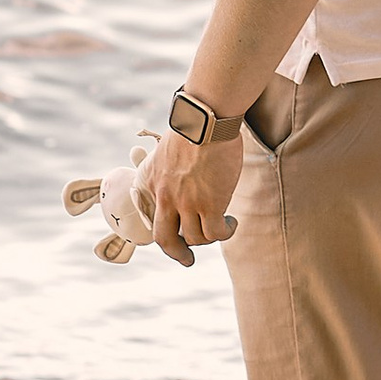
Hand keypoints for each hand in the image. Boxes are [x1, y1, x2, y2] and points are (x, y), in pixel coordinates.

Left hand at [144, 125, 244, 266]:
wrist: (207, 121)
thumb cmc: (192, 128)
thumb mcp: (164, 151)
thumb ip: (163, 171)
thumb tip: (172, 181)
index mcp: (150, 183)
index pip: (150, 218)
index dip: (162, 231)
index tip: (172, 239)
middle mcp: (164, 197)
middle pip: (165, 239)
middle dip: (176, 253)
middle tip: (187, 259)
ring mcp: (186, 203)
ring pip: (195, 238)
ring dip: (209, 236)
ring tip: (221, 225)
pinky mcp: (210, 204)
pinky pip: (215, 233)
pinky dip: (224, 233)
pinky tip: (231, 223)